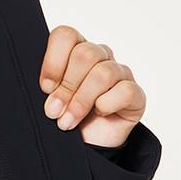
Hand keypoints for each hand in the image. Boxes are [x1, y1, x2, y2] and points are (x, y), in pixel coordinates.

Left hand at [39, 25, 146, 147]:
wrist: (85, 144)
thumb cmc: (64, 117)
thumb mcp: (48, 100)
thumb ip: (46, 88)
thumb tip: (47, 89)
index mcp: (74, 51)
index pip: (66, 35)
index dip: (53, 61)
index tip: (45, 88)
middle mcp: (99, 57)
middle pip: (85, 54)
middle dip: (66, 87)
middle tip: (53, 111)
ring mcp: (119, 74)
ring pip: (103, 74)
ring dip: (81, 101)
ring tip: (67, 122)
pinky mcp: (135, 94)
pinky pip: (125, 91)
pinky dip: (107, 105)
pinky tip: (99, 114)